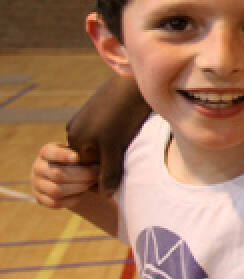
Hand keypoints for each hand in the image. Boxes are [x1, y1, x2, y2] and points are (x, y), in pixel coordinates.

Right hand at [31, 142, 98, 207]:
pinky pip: (56, 203)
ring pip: (57, 191)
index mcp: (46, 152)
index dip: (62, 155)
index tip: (76, 158)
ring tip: (90, 184)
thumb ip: (86, 155)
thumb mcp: (78, 153)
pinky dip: (72, 200)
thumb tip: (100, 165)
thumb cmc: (77, 162)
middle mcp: (38, 167)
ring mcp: (37, 184)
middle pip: (58, 174)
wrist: (67, 176)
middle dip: (82, 176)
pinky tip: (81, 194)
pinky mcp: (40, 198)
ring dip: (78, 188)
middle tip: (96, 174)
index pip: (50, 152)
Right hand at [66, 74, 148, 192]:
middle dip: (105, 165)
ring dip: (111, 152)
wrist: (132, 84)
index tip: (118, 179)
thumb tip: (104, 195)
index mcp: (76, 140)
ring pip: (98, 147)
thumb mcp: (117, 146)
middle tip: (126, 165)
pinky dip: (113, 139)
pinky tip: (127, 135)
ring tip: (128, 148)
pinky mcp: (95, 112)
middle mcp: (75, 130)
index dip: (101, 177)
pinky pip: (102, 134)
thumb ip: (110, 171)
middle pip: (90, 159)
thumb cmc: (125, 115)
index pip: (84, 170)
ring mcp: (84, 119)